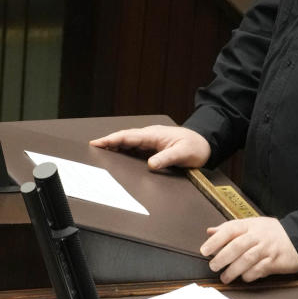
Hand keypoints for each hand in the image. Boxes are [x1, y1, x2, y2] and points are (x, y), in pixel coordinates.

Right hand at [89, 124, 210, 171]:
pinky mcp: (153, 147)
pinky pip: (134, 147)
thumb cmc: (196, 147)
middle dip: (108, 141)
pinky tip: (118, 156)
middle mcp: (150, 136)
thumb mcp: (183, 153)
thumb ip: (167, 158)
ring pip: (128, 142)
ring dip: (115, 145)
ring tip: (100, 152)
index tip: (97, 143)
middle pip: (125, 138)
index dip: (112, 139)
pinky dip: (123, 149)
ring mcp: (151, 141)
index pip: (129, 136)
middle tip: (92, 148)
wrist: (205, 144)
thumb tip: (150, 164)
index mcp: (154, 134)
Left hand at [201, 217, 297, 282]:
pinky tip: (244, 277)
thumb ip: (231, 229)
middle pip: (236, 246)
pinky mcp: (274, 261)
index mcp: (250, 225)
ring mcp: (266, 248)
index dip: (215, 240)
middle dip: (222, 258)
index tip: (204, 250)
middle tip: (213, 266)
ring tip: (225, 277)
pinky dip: (248, 275)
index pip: (230, 229)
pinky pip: (258, 271)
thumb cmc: (272, 232)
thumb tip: (210, 231)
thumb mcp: (252, 224)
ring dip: (233, 271)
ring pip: (246, 260)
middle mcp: (258, 235)